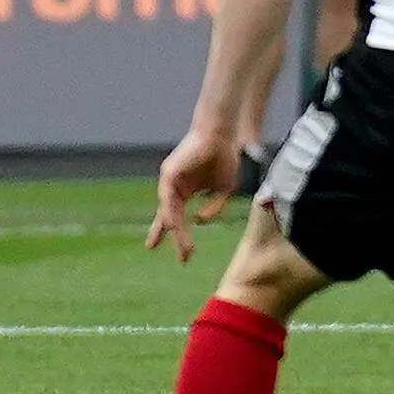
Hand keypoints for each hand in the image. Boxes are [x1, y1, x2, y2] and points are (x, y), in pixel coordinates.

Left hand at [148, 121, 249, 260]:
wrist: (222, 134)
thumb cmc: (224, 157)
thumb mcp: (225, 188)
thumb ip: (215, 207)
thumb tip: (200, 220)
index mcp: (186, 191)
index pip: (176, 217)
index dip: (177, 235)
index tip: (183, 254)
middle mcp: (174, 189)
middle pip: (170, 219)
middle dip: (176, 239)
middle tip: (184, 259)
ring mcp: (170, 182)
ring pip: (170, 213)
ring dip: (177, 232)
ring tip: (186, 248)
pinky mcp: (168, 175)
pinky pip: (168, 200)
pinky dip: (172, 214)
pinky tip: (176, 225)